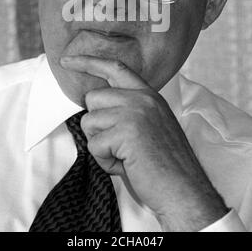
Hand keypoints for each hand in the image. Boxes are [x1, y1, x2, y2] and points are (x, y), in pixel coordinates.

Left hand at [61, 55, 227, 230]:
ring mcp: (135, 113)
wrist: (184, 190)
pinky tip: (126, 166)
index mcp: (148, 95)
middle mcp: (142, 99)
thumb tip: (96, 107)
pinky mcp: (126, 132)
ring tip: (125, 157)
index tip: (67, 60)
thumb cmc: (164, 164)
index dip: (88, 62)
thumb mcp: (151, 125)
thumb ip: (128, 109)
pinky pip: (94, 146)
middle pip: (93, 98)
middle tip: (116, 144)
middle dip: (96, 124)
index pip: (115, 68)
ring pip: (90, 122)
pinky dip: (105, 162)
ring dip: (101, 146)